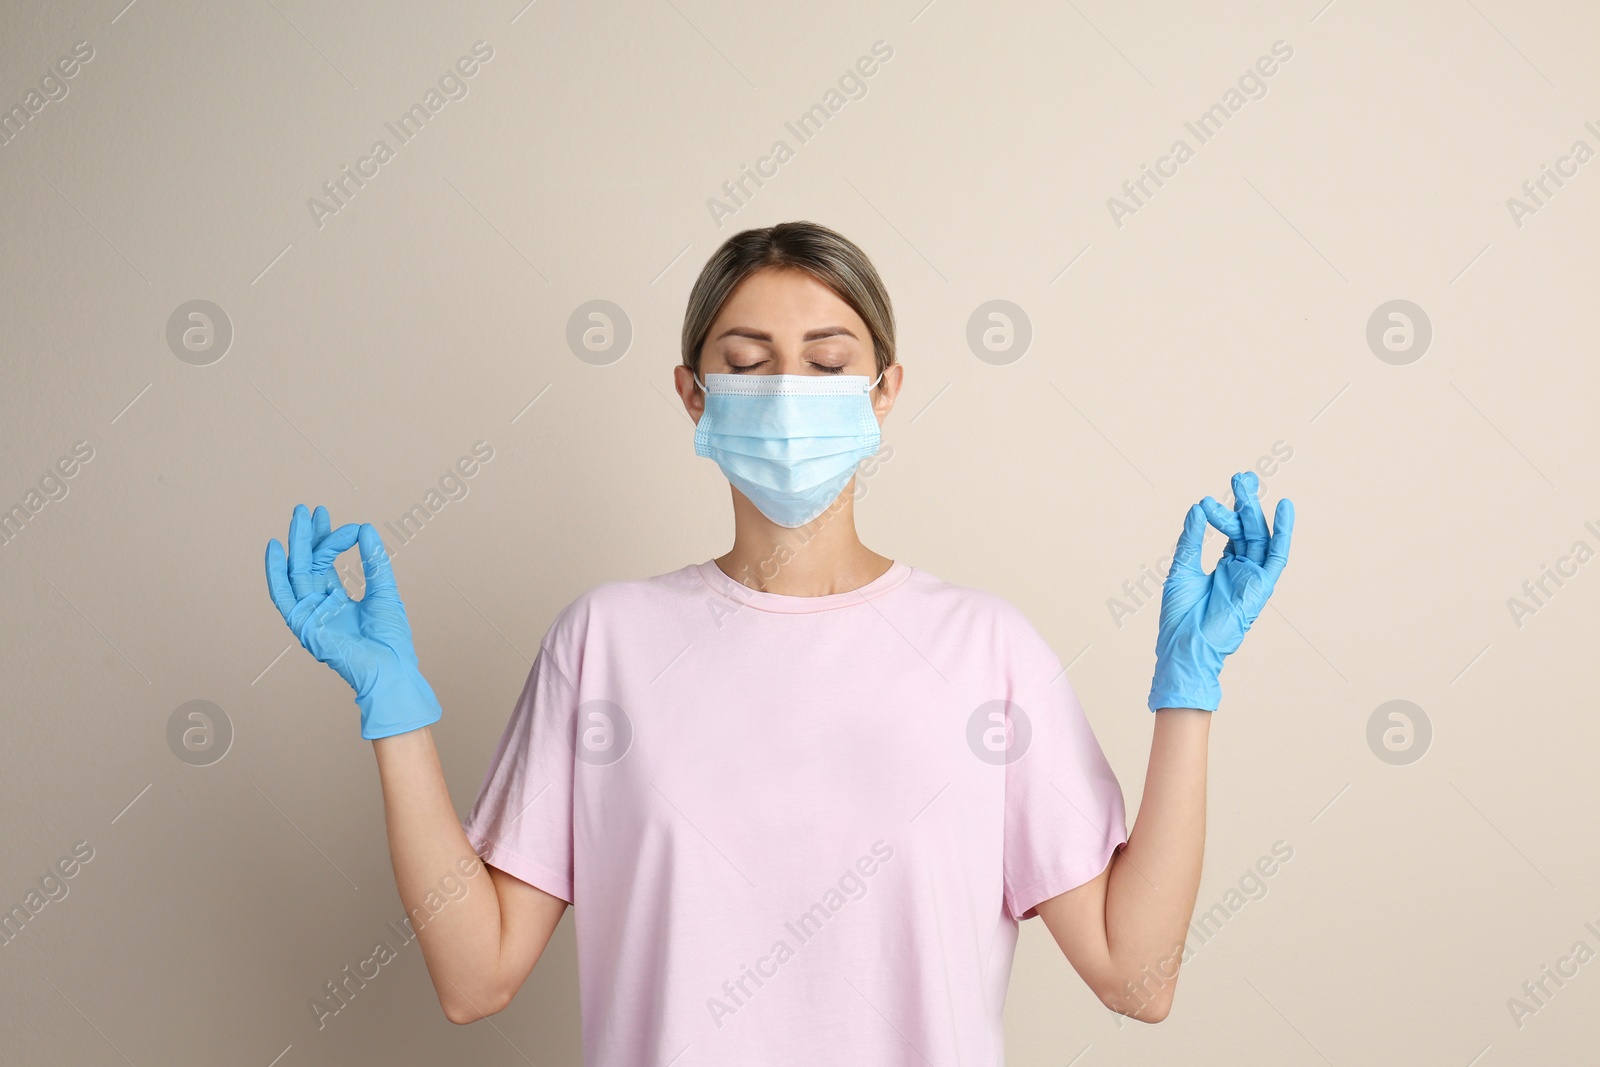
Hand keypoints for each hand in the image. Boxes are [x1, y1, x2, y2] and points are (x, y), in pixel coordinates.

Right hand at [265, 504, 441, 738]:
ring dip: (294, 545)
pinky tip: (275, 547)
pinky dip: (276, 572)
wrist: (390, 668)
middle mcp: (318, 606)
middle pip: (307, 564)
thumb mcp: (384, 591)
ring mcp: (309, 615)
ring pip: (295, 573)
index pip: (326, 563)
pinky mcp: (302, 624)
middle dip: (307, 536)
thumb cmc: (390, 639)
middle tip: (306, 508)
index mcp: (337, 601)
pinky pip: (283, 595)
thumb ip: (373, 561)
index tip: (350, 525)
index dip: (333, 540)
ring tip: (296, 516)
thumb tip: (366, 529)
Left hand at [1147, 471, 1293, 711]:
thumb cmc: (1180, 615)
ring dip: (1255, 509)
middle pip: (1248, 528)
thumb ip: (1192, 539)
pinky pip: (1277, 556)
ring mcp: (1252, 577)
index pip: (1230, 531)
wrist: (1185, 646)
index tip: (1207, 500)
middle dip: (1245, 502)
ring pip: (1259, 536)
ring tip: (1247, 483)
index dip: (1224, 511)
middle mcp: (1242, 569)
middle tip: (1239, 476)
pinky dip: (1283, 532)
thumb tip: (1197, 507)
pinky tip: (1285, 508)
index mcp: (1223, 566)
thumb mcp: (1182, 569)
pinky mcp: (1261, 587)